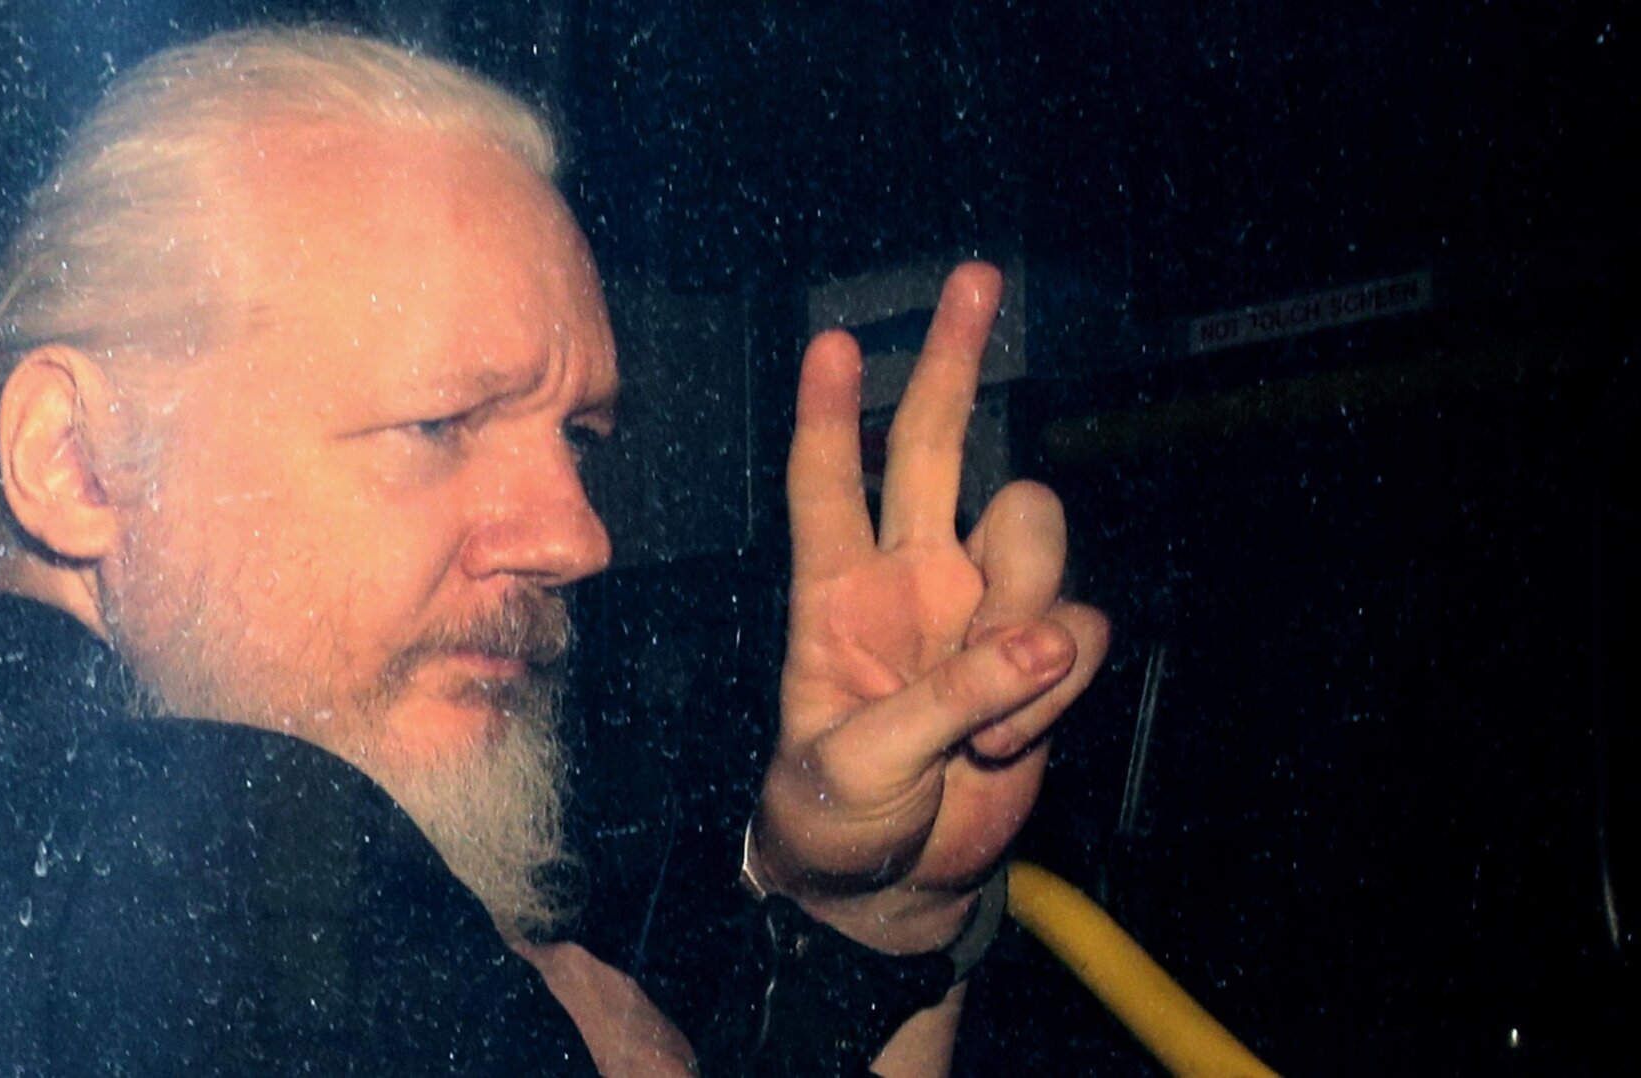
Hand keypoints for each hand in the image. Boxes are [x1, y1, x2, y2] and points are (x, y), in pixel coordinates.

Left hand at [754, 262, 1108, 953]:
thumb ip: (943, 702)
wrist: (894, 886)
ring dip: (1022, 602)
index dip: (828, 413)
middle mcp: (910, 578)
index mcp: (834, 593)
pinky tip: (1008, 739)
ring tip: (985, 705)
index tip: (831, 341)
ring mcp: (980, 609)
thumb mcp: (856, 769)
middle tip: (972, 279)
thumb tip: (1042, 641)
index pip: (827, 483)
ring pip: (1031, 527)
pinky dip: (1055, 681)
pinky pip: (1077, 625)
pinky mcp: (1040, 656)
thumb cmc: (839, 819)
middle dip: (949, 361)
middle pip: (933, 445)